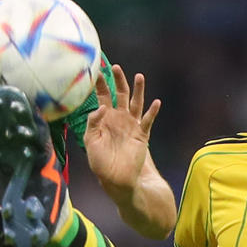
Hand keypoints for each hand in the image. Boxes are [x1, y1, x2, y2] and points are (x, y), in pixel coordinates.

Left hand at [83, 64, 160, 202]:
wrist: (117, 180)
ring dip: (138, 90)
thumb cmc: (101, 163)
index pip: (102, 97)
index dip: (99, 84)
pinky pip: (148, 121)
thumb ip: (93, 123)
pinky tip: (155, 102)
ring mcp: (131, 125)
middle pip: (119, 94)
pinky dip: (152, 112)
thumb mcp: (91, 142)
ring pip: (135, 103)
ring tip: (139, 76)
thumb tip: (102, 106)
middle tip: (115, 67)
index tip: (96, 71)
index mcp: (104, 119)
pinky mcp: (142, 135)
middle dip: (118, 80)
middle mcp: (119, 118)